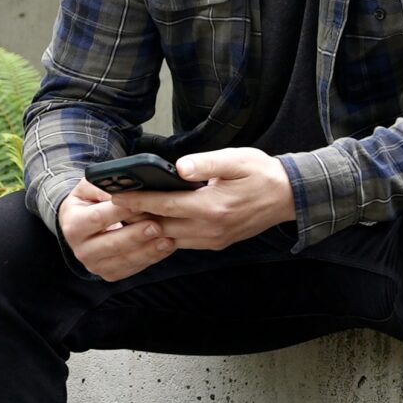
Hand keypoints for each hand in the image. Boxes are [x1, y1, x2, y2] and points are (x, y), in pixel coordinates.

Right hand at [57, 177, 175, 281]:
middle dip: (136, 235)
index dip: (120, 211)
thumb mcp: (89, 188)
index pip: (98, 218)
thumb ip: (103, 185)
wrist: (82, 225)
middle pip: (112, 243)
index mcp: (73, 224)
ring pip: (124, 260)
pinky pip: (132, 268)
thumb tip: (124, 187)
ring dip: (148, 250)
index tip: (141, 204)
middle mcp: (81, 249)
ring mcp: (95, 265)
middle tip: (158, 225)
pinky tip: (165, 247)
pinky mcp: (109, 273)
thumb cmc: (90, 201)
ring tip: (168, 238)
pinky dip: (151, 258)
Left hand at [108, 146, 296, 251]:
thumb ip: (206, 163)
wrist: (289, 196)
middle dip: (135, 217)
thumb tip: (179, 166)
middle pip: (162, 226)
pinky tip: (154, 223)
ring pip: (169, 238)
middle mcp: (210, 228)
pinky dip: (165, 234)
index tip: (116, 194)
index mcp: (212, 207)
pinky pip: (183, 242)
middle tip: (112, 207)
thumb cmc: (262, 174)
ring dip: (148, 228)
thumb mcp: (237, 160)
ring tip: (127, 215)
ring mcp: (213, 239)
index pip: (165, 204)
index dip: (138, 200)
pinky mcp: (216, 242)